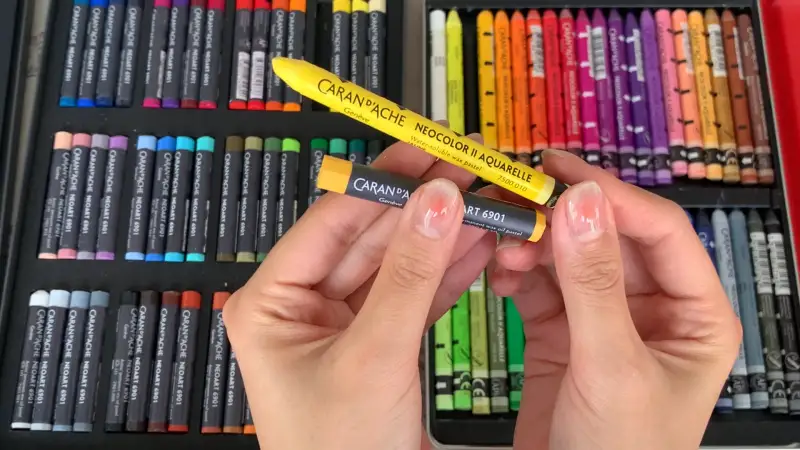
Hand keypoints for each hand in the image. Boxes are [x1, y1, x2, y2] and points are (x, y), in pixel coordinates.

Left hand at [223, 138, 497, 449]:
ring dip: (442, 237)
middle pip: (369, 237)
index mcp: (270, 302)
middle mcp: (301, 306)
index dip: (385, 181)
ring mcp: (340, 323)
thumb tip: (436, 201)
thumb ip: (409, 275)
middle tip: (469, 172)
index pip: (332, 219)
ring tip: (486, 202)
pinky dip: (447, 273)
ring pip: (397, 265)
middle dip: (423, 208)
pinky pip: (412, 295)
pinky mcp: (375, 342)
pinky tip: (479, 245)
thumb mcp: (373, 357)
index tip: (430, 152)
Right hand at [491, 150, 741, 448]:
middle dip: (562, 218)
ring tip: (503, 244)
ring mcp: (602, 318)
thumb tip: (582, 203)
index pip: (659, 230)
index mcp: (695, 312)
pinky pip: (539, 284)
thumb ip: (595, 284)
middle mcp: (651, 307)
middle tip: (519, 196)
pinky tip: (499, 271)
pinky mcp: (561, 332)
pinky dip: (516, 272)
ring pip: (568, 256)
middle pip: (607, 236)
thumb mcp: (613, 367)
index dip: (612, 197)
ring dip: (534, 244)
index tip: (562, 177)